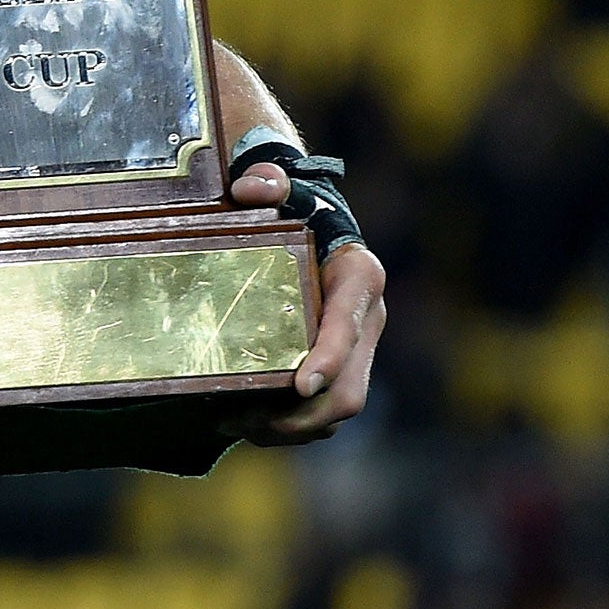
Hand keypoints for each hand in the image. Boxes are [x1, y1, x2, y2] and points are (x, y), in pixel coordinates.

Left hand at [230, 164, 386, 442]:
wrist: (316, 221)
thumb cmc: (295, 205)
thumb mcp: (281, 185)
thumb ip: (266, 180)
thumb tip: (250, 190)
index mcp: (360, 278)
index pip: (349, 328)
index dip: (329, 359)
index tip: (301, 386)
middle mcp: (368, 320)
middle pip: (350, 388)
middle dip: (304, 415)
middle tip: (249, 422)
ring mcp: (359, 348)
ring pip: (340, 408)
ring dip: (295, 428)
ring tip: (239, 426)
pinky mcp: (343, 366)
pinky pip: (326, 410)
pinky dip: (294, 425)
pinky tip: (249, 423)